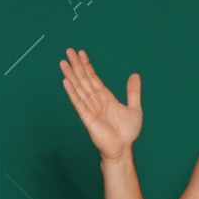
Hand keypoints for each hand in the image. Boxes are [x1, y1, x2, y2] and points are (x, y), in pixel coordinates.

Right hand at [61, 47, 141, 161]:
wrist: (122, 148)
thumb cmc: (127, 132)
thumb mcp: (134, 108)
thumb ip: (133, 92)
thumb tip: (135, 75)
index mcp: (105, 97)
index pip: (93, 77)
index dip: (87, 65)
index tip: (81, 53)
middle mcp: (95, 100)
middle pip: (84, 79)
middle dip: (76, 65)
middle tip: (69, 51)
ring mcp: (90, 107)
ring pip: (79, 87)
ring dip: (71, 74)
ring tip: (63, 62)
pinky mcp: (86, 116)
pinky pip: (78, 102)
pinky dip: (72, 91)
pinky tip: (66, 81)